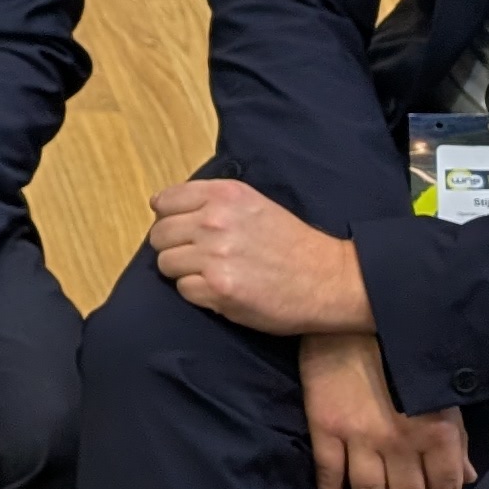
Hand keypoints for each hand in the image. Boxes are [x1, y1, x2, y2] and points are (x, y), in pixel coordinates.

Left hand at [150, 178, 371, 335]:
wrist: (329, 279)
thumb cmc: (291, 244)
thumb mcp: (253, 204)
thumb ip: (212, 202)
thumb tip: (163, 208)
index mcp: (224, 194)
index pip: (164, 201)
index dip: (169, 218)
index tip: (182, 230)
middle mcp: (215, 220)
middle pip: (159, 235)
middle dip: (174, 247)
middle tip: (198, 257)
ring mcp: (215, 255)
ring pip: (166, 264)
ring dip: (184, 272)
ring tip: (212, 274)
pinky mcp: (218, 288)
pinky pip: (183, 290)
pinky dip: (198, 294)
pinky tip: (222, 290)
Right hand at [299, 332, 470, 488]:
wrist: (354, 319)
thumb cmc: (404, 356)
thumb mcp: (441, 394)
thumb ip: (455, 440)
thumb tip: (465, 478)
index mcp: (438, 431)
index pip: (446, 485)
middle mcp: (402, 441)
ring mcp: (360, 438)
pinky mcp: (326, 430)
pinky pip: (329, 476)